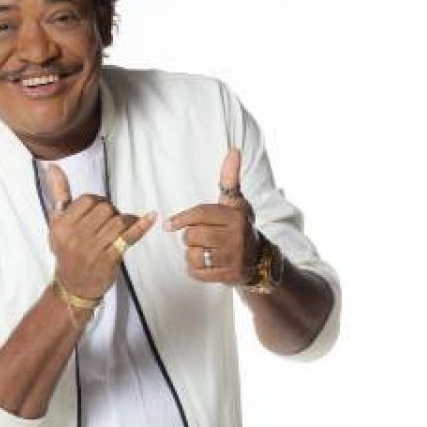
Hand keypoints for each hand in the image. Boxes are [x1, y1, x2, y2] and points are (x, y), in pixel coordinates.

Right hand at [45, 164, 156, 299]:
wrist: (73, 286)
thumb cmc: (66, 252)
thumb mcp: (56, 225)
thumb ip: (58, 195)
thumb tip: (53, 167)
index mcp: (61, 226)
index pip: (87, 200)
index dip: (97, 202)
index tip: (98, 212)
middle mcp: (75, 237)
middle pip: (104, 209)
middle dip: (111, 211)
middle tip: (109, 222)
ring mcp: (93, 250)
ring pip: (118, 221)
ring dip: (125, 220)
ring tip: (123, 226)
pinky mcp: (109, 260)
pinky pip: (129, 237)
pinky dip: (141, 226)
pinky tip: (151, 218)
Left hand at [165, 148, 260, 284]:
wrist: (258, 258)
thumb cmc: (238, 225)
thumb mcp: (235, 202)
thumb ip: (229, 178)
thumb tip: (233, 151)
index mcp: (235, 216)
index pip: (200, 214)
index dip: (181, 219)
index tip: (169, 224)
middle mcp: (237, 236)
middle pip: (192, 236)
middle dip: (189, 238)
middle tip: (199, 238)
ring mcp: (234, 257)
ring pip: (193, 255)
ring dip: (191, 254)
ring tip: (204, 251)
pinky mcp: (229, 275)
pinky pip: (196, 272)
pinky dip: (195, 269)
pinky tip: (205, 263)